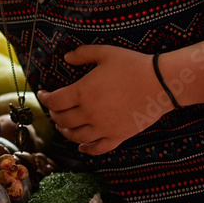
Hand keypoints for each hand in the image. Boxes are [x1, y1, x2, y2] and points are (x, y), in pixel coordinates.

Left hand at [36, 44, 169, 155]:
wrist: (160, 83)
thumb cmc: (132, 65)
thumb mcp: (104, 53)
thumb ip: (82, 54)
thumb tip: (66, 57)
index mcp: (82, 93)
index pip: (54, 101)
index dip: (45, 98)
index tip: (43, 94)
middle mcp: (89, 113)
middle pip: (62, 120)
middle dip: (54, 115)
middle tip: (54, 109)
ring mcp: (104, 127)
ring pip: (76, 137)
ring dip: (65, 132)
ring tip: (63, 127)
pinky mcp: (119, 136)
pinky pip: (98, 148)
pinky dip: (87, 150)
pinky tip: (81, 147)